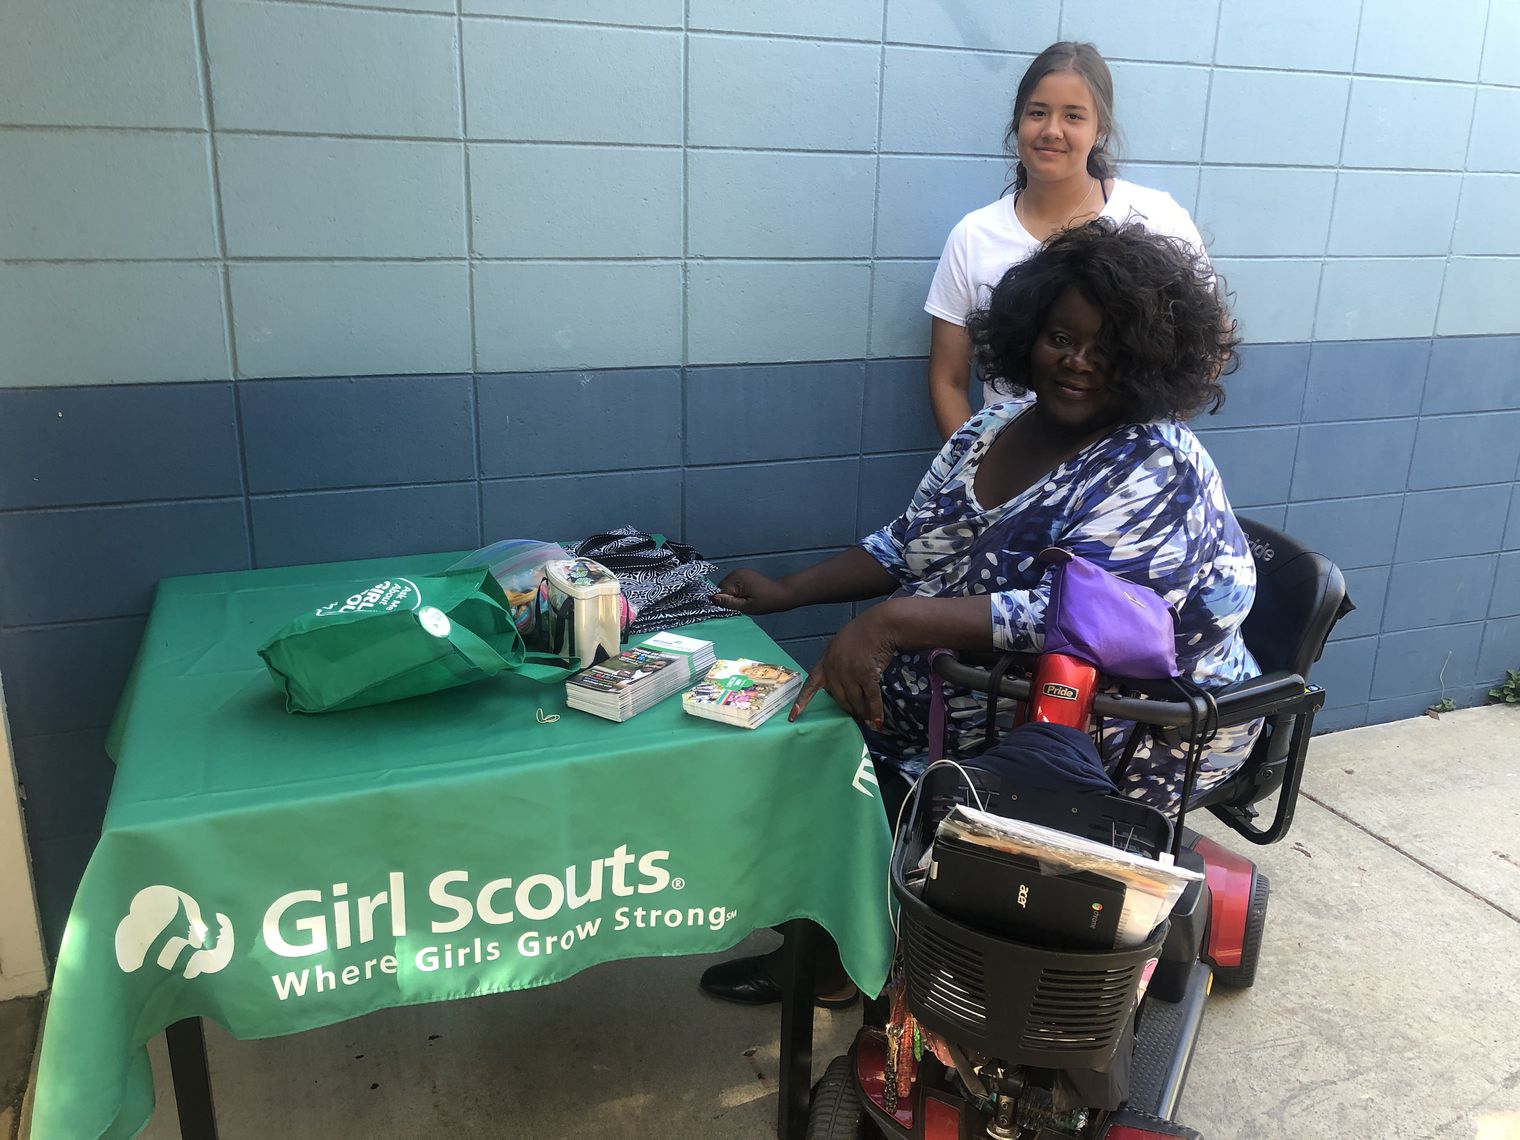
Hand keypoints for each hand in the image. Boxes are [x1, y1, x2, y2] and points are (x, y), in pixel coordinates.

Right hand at [711, 568, 795, 614]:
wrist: (781, 594)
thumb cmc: (767, 601)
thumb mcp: (746, 606)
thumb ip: (728, 602)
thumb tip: (712, 598)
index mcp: (737, 578)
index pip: (720, 592)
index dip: (726, 601)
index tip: (737, 605)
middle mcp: (737, 572)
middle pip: (722, 588)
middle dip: (729, 597)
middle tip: (743, 603)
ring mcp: (740, 571)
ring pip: (727, 587)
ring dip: (733, 595)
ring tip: (746, 599)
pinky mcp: (743, 574)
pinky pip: (733, 584)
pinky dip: (737, 591)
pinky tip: (747, 594)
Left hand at [790, 607, 898, 728]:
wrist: (879, 625)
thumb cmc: (862, 633)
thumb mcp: (841, 646)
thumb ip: (837, 663)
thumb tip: (842, 685)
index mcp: (825, 661)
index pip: (811, 684)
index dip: (802, 701)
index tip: (793, 717)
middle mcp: (834, 668)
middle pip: (839, 698)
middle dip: (848, 710)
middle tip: (856, 718)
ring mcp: (849, 672)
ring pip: (854, 700)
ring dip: (862, 713)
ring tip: (867, 721)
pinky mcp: (866, 675)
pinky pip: (870, 698)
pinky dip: (875, 711)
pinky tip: (877, 721)